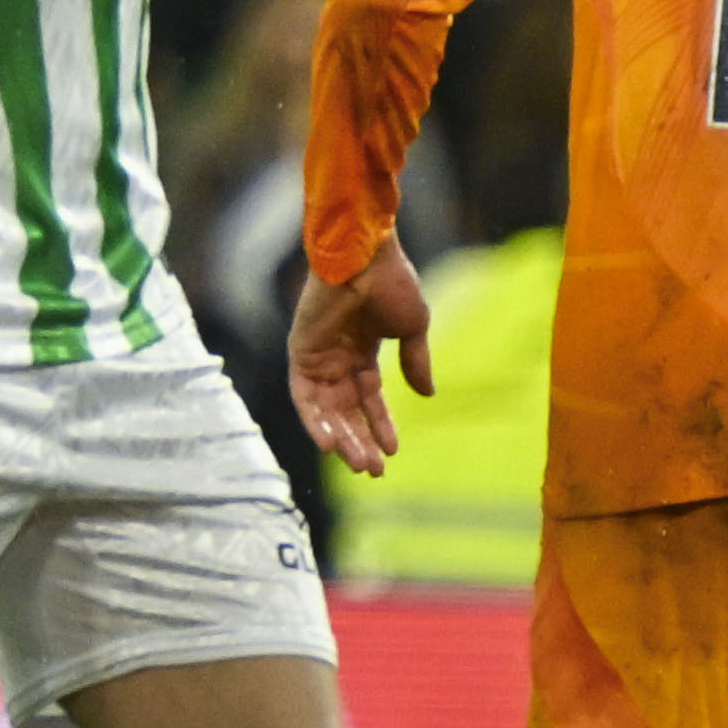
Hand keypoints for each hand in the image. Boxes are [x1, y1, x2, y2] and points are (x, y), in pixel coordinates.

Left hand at [285, 239, 434, 475]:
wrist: (366, 256)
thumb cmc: (391, 282)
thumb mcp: (414, 328)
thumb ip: (415, 362)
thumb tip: (427, 395)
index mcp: (362, 349)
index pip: (368, 398)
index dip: (380, 425)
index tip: (393, 451)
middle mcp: (335, 357)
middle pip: (345, 410)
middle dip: (360, 441)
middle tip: (373, 471)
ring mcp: (316, 356)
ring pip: (325, 411)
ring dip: (341, 439)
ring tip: (359, 465)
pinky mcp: (300, 353)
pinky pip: (304, 398)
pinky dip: (315, 422)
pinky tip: (331, 445)